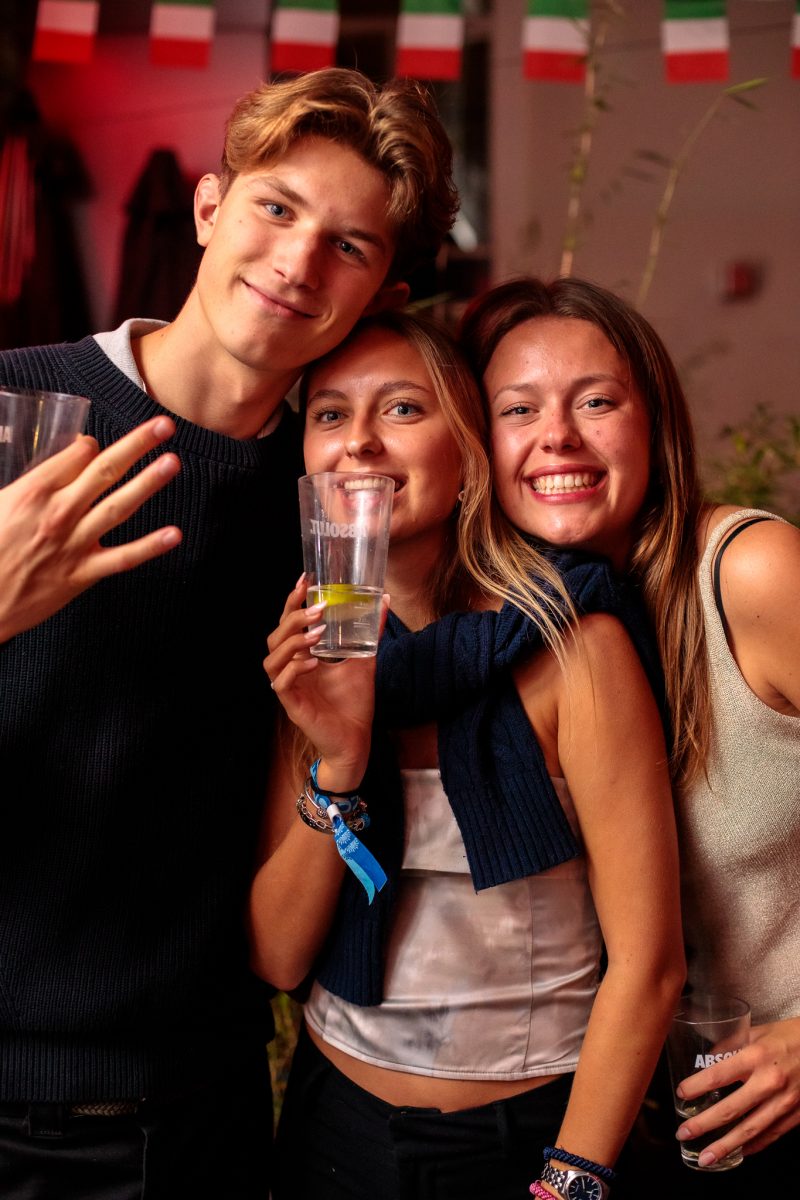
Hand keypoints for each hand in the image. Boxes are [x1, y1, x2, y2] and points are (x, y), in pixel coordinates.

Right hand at [0, 415, 180, 641]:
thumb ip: (25, 482)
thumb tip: (53, 462)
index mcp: (33, 491)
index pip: (77, 455)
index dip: (92, 444)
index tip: (97, 444)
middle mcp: (58, 512)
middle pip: (105, 470)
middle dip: (138, 444)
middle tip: (165, 426)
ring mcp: (73, 543)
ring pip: (119, 506)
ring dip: (148, 482)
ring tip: (172, 463)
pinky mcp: (82, 573)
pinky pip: (122, 558)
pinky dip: (150, 547)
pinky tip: (174, 534)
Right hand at [264, 575, 387, 787]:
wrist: (356, 739)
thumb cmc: (354, 702)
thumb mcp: (364, 659)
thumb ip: (370, 632)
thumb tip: (383, 600)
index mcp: (302, 656)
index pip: (288, 624)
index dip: (291, 602)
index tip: (304, 579)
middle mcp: (291, 669)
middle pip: (274, 637)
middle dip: (291, 618)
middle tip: (317, 608)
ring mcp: (289, 688)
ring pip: (272, 659)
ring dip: (292, 641)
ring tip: (317, 633)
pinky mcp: (292, 706)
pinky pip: (282, 684)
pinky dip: (295, 670)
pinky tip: (313, 662)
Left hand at [676, 1017, 799, 1162]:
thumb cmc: (790, 1036)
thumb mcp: (758, 1031)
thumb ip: (731, 1043)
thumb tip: (708, 1056)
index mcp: (756, 1056)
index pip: (718, 1075)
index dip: (696, 1086)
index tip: (681, 1094)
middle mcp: (769, 1082)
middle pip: (731, 1109)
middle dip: (704, 1124)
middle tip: (683, 1133)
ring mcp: (785, 1101)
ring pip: (750, 1130)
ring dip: (725, 1146)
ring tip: (705, 1158)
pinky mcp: (797, 1114)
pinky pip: (771, 1135)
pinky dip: (753, 1146)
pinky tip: (739, 1153)